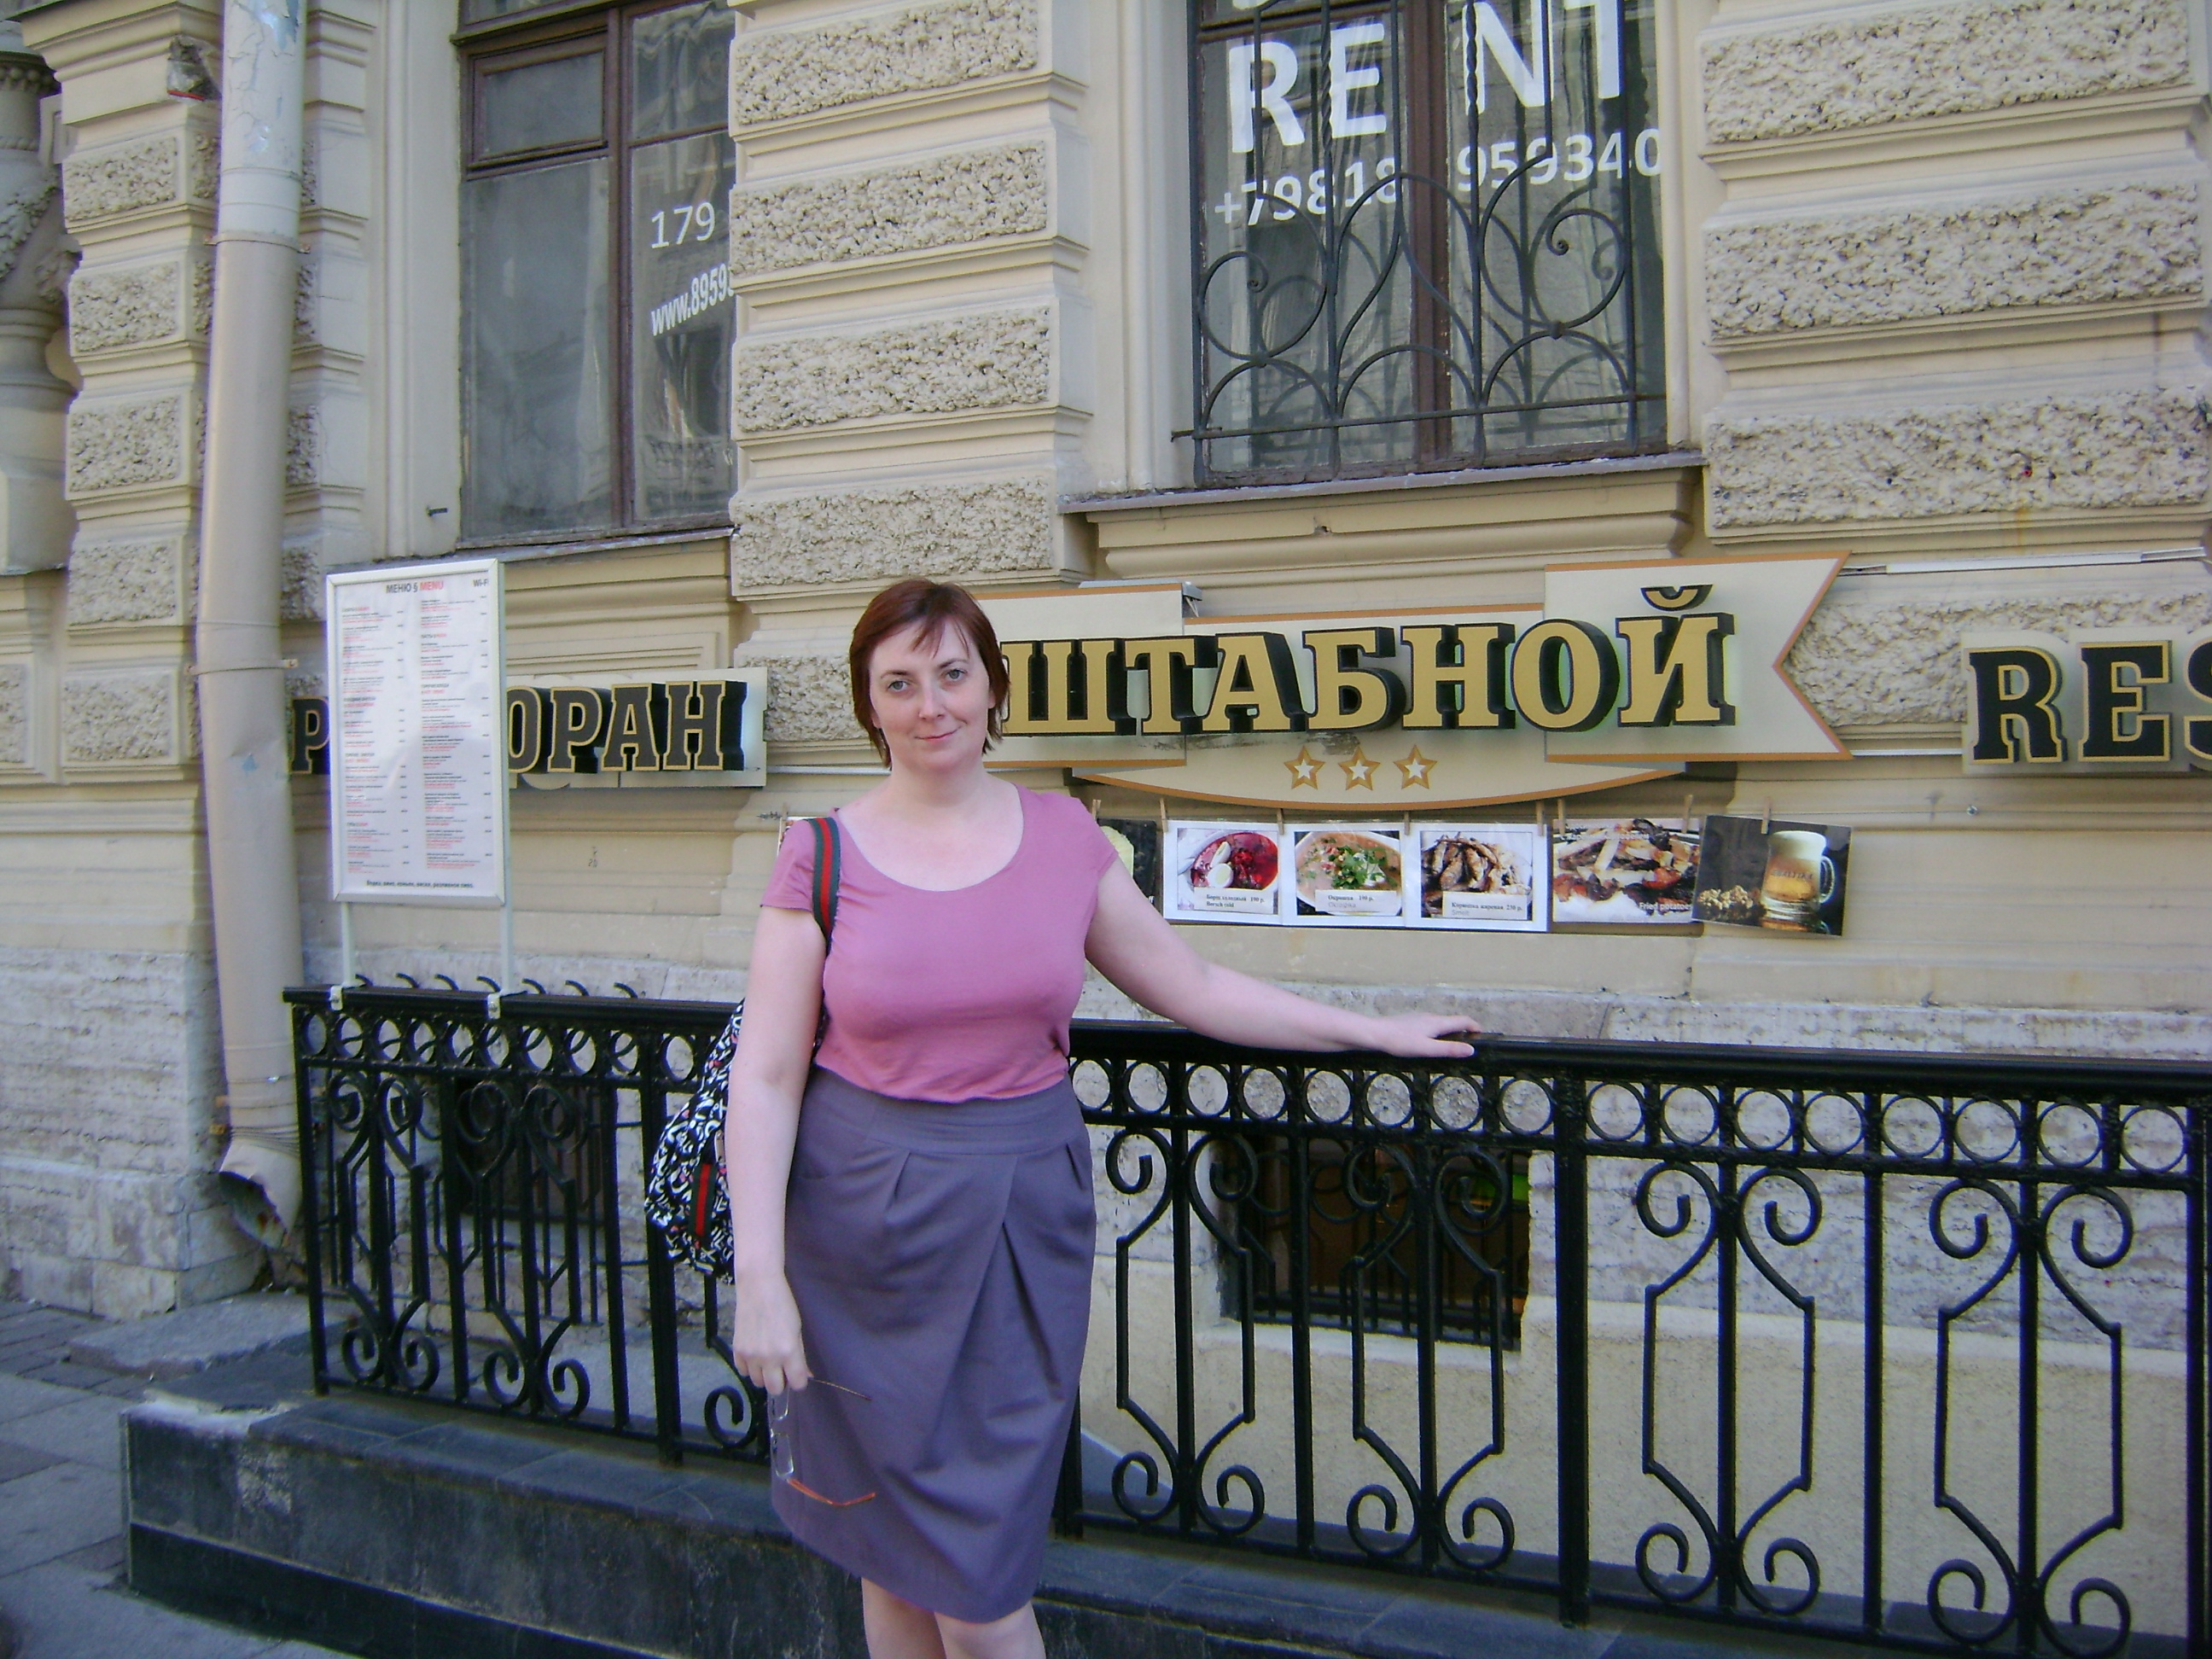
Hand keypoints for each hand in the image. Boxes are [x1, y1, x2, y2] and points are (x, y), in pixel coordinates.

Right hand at [729, 1270, 811, 1394]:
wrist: (758, 1287)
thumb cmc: (784, 1304)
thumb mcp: (797, 1329)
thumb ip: (800, 1356)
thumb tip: (805, 1376)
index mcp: (788, 1352)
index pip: (797, 1384)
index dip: (799, 1381)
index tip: (798, 1374)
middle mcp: (769, 1358)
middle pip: (775, 1389)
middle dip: (781, 1382)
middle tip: (782, 1369)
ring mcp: (751, 1356)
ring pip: (758, 1383)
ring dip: (764, 1375)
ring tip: (768, 1360)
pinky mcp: (737, 1351)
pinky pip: (743, 1372)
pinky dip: (750, 1368)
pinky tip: (755, 1355)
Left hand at [1362, 1011, 1480, 1057]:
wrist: (1375, 1033)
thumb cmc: (1400, 1041)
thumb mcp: (1427, 1048)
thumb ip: (1449, 1049)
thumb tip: (1470, 1050)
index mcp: (1437, 1022)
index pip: (1463, 1020)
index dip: (1475, 1026)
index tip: (1482, 1034)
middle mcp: (1430, 1017)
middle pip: (1453, 1021)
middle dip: (1464, 1031)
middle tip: (1469, 1045)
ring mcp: (1419, 1019)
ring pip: (1440, 1024)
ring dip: (1450, 1033)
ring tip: (1452, 1047)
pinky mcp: (1411, 1023)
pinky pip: (1430, 1026)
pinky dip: (1437, 1034)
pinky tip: (1430, 1045)